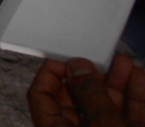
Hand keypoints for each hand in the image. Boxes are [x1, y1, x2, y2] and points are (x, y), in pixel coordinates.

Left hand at [27, 54, 144, 125]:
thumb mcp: (101, 124)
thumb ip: (89, 94)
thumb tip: (79, 68)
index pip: (41, 96)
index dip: (50, 73)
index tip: (64, 57)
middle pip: (78, 98)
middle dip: (92, 74)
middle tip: (98, 58)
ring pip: (108, 105)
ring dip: (117, 81)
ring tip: (123, 62)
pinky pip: (130, 115)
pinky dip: (136, 96)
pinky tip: (138, 78)